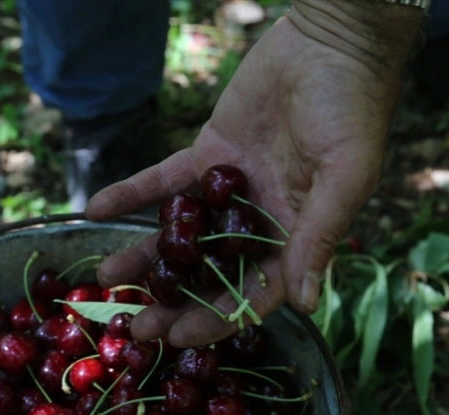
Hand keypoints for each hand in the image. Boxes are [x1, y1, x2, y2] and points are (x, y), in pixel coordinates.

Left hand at [86, 0, 420, 347]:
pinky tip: (95, 208)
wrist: (332, 42)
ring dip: (143, 256)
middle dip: (172, 302)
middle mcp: (260, 223)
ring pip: (180, 235)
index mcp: (296, 237)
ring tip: (106, 277)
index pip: (253, 293)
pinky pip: (163, 182)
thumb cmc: (353, 110)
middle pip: (209, 274)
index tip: (177, 337)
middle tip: (133, 325)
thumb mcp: (346, 176)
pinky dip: (130, 194)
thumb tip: (305, 303)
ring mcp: (230, 191)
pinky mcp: (207, 155)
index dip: (216, 317)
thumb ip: (319, 236)